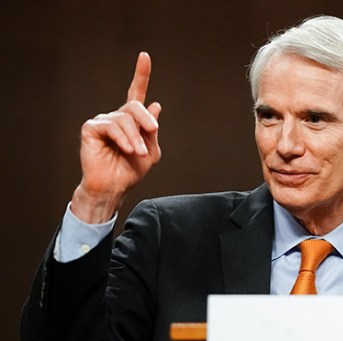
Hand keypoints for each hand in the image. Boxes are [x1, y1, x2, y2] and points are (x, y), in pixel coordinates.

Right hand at [72, 52, 161, 222]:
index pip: (136, 93)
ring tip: (137, 153)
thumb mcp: (151, 151)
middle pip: (135, 106)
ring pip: (125, 118)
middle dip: (146, 120)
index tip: (144, 56)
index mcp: (132, 121)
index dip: (141, 74)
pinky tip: (127, 150)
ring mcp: (103, 122)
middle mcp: (117, 117)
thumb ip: (151, 130)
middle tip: (152, 134)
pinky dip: (123, 138)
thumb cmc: (130, 171)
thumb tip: (155, 104)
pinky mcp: (91, 128)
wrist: (114, 187)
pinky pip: (111, 126)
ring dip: (136, 137)